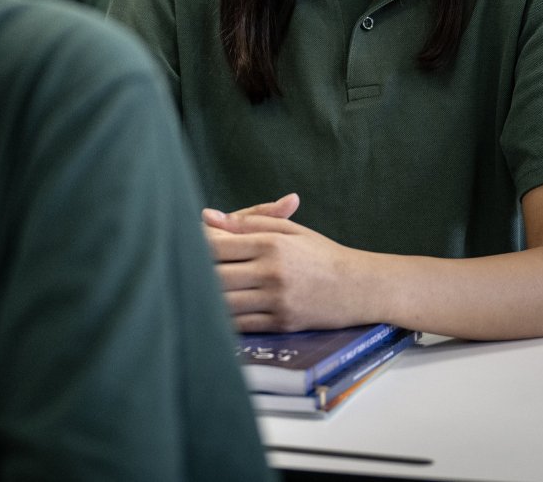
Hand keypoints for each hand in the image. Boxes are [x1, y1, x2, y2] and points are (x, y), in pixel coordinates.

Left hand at [202, 193, 365, 331]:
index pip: (217, 245)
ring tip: (195, 291)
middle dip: (196, 273)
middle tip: (184, 269)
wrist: (358, 286)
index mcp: (270, 244)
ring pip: (224, 303)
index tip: (187, 245)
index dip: (197, 246)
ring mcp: (276, 301)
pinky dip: (224, 319)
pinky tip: (214, 311)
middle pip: (215, 276)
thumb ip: (248, 222)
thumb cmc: (321, 254)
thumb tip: (208, 217)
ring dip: (206, 298)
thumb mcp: (289, 230)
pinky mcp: (281, 323)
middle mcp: (271, 273)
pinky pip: (242, 324)